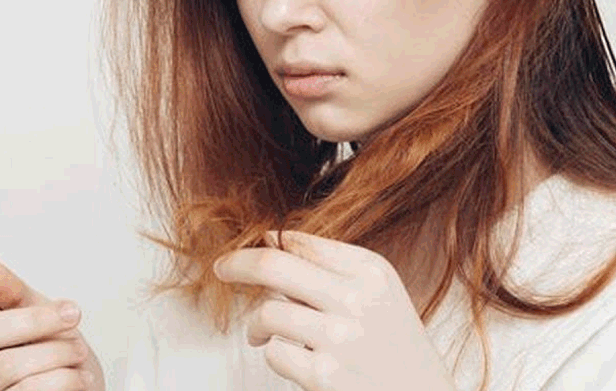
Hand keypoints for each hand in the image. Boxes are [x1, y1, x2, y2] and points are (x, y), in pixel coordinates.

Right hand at [0, 246, 104, 390]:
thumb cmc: (58, 353)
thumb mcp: (40, 313)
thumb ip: (12, 292)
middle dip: (34, 321)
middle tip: (71, 315)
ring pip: (7, 366)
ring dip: (56, 353)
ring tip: (77, 353)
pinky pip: (27, 390)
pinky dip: (64, 378)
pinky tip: (77, 376)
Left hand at [213, 230, 454, 390]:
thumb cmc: (395, 345)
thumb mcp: (378, 291)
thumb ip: (332, 264)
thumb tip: (273, 240)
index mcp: (370, 271)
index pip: (299, 242)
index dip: (263, 245)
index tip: (245, 252)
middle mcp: (356, 298)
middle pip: (273, 265)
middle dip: (237, 264)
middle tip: (221, 269)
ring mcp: (340, 337)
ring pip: (268, 312)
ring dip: (257, 324)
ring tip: (262, 333)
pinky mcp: (324, 374)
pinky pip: (274, 352)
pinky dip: (275, 355)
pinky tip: (293, 359)